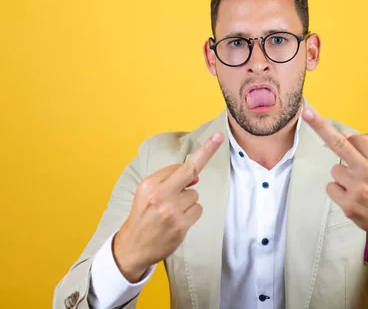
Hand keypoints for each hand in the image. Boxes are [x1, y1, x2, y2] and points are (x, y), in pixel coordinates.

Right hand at [113, 131, 224, 281]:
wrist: (133, 247)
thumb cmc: (143, 215)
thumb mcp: (147, 193)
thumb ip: (168, 180)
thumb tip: (195, 177)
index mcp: (149, 184)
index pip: (179, 165)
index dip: (203, 151)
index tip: (218, 137)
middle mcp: (159, 195)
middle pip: (191, 172)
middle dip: (206, 153)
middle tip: (218, 137)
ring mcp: (171, 211)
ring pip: (195, 195)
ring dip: (187, 201)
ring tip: (171, 212)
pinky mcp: (180, 226)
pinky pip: (197, 210)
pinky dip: (190, 214)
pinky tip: (177, 221)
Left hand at [302, 108, 367, 263]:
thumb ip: (367, 153)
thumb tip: (344, 138)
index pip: (355, 140)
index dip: (349, 141)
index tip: (319, 117)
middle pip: (339, 145)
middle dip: (321, 127)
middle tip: (307, 113)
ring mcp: (357, 189)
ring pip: (334, 170)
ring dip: (342, 177)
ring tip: (359, 188)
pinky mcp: (348, 204)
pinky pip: (331, 187)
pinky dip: (338, 191)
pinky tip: (352, 197)